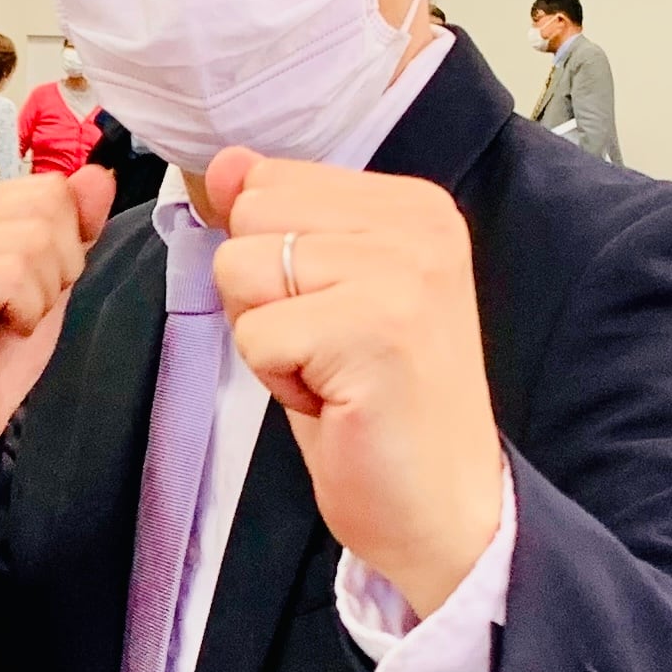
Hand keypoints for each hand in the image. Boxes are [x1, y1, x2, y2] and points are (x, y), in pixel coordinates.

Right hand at [0, 168, 115, 508]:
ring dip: (39, 295)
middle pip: (45, 209)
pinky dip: (24, 312)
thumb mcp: (51, 277)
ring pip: (32, 242)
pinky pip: (11, 276)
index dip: (64, 242)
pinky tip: (0, 330)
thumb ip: (74, 225)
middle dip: (56, 268)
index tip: (32, 283)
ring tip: (9, 319)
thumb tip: (97, 174)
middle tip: (22, 306)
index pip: (49, 187)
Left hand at [204, 147, 503, 618]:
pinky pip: (255, 333)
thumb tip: (227, 162)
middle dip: (262, 293)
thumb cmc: (379, 403)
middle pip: (250, 217)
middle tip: (327, 347)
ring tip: (331, 372)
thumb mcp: (324, 289)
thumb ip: (282, 217)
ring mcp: (401, 276)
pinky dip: (276, 378)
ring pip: (242, 269)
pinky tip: (335, 398)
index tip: (330, 309)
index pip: (269, 180)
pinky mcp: (374, 331)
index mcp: (412, 205)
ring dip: (268, 336)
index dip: (272, 257)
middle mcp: (418, 228)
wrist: (443, 508)